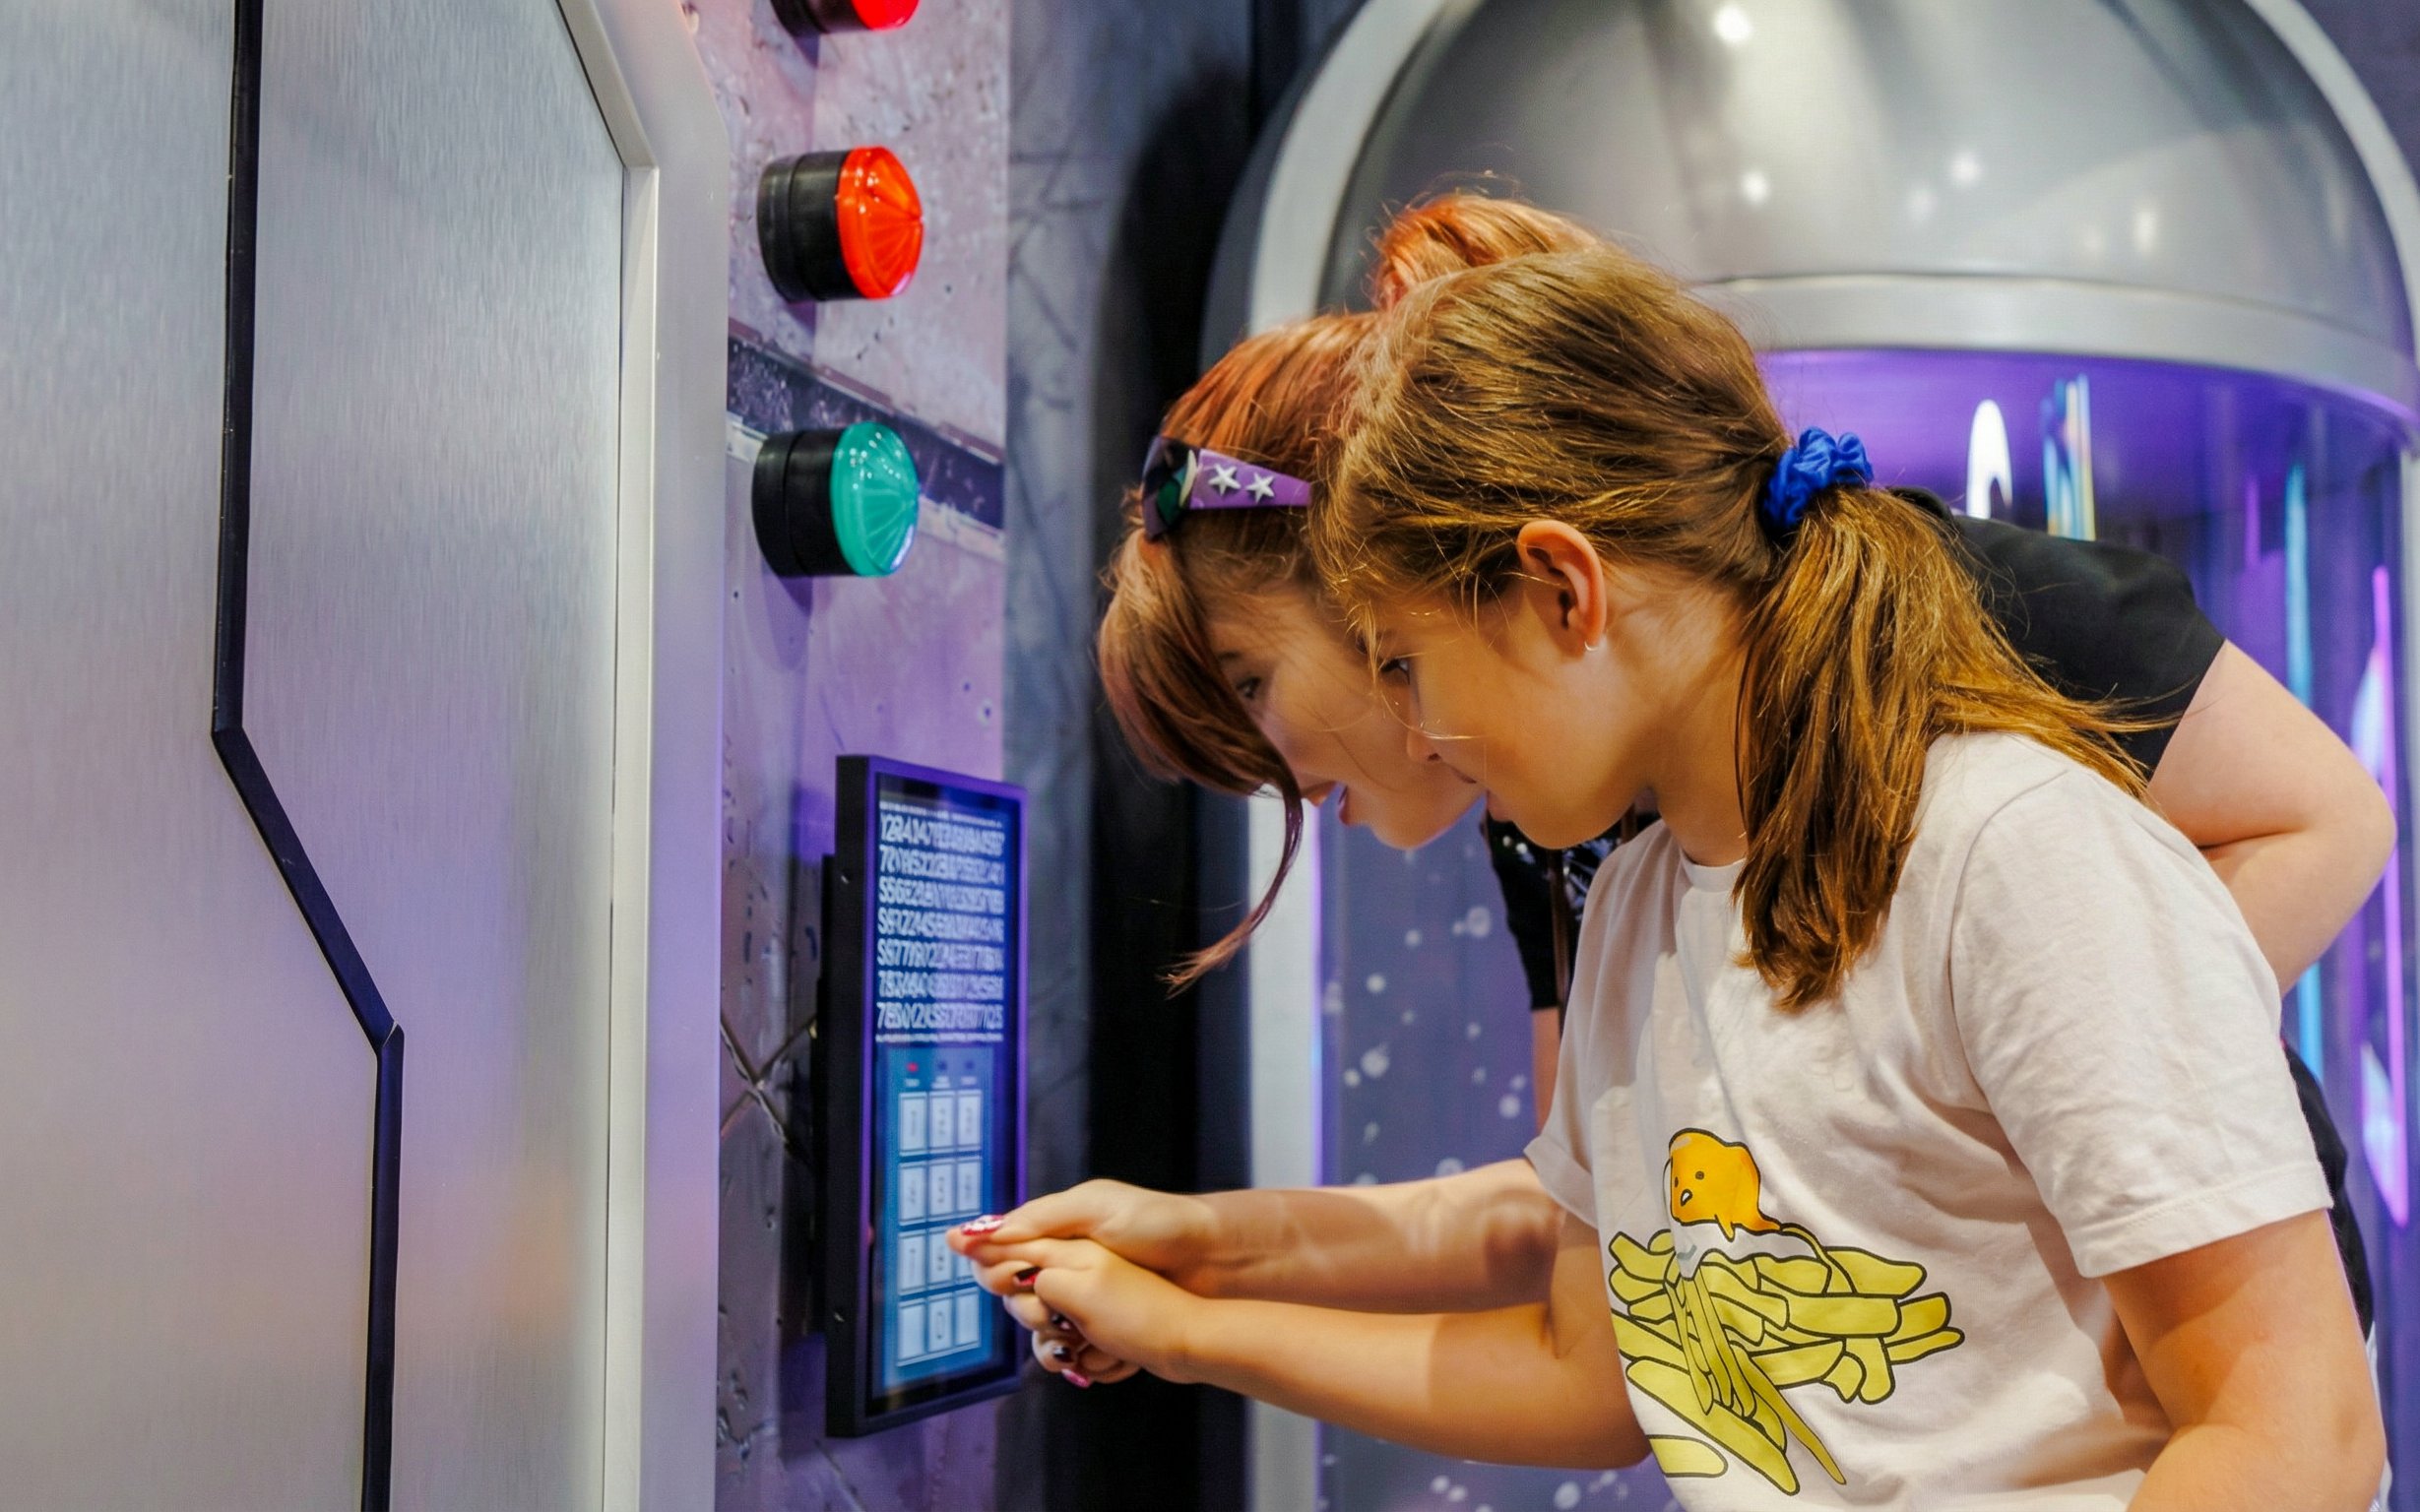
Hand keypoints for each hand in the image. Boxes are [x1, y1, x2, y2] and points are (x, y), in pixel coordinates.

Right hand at [944, 1181, 1216, 1387]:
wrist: (1213, 1262)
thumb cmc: (1157, 1224)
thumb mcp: (1094, 1207)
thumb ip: (1039, 1219)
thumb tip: (974, 1231)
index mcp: (1061, 1233)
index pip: (1004, 1257)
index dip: (998, 1271)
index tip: (1011, 1282)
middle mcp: (1068, 1268)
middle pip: (1018, 1299)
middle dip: (1029, 1310)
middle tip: (1053, 1314)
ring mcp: (1087, 1302)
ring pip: (1043, 1331)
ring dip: (1053, 1340)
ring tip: (1076, 1338)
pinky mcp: (1106, 1331)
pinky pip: (1075, 1353)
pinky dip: (1081, 1359)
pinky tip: (1093, 1357)